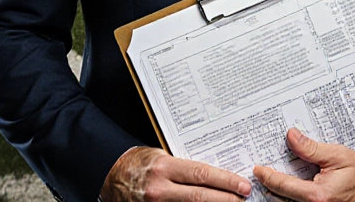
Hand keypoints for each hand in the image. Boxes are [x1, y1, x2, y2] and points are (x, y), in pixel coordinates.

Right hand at [101, 146, 250, 201]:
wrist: (110, 175)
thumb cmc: (138, 163)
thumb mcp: (161, 157)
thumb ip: (184, 168)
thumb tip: (215, 176)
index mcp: (163, 168)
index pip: (201, 174)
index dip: (225, 181)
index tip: (243, 185)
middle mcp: (159, 189)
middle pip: (200, 197)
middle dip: (226, 199)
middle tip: (244, 199)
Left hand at [254, 129, 354, 201]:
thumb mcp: (337, 156)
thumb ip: (311, 148)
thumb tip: (291, 136)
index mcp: (317, 196)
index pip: (282, 185)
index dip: (266, 175)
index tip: (258, 168)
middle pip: (278, 199)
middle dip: (269, 185)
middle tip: (260, 172)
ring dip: (277, 194)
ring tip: (271, 180)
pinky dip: (287, 199)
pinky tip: (285, 190)